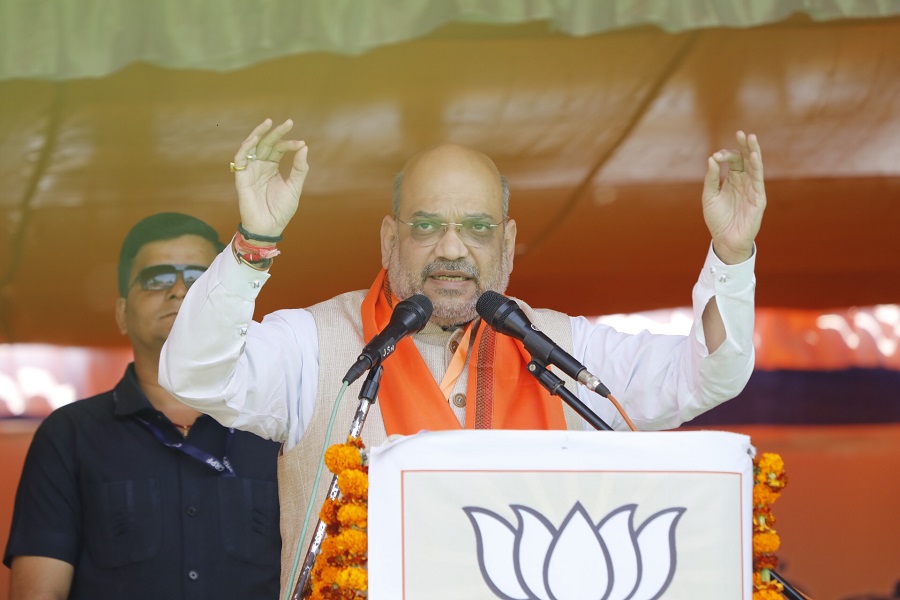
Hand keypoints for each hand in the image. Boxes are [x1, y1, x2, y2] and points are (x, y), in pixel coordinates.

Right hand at [231, 118, 309, 237]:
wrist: (270, 227)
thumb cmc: (281, 210)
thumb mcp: (295, 187)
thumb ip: (299, 168)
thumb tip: (304, 147)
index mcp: (272, 167)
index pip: (279, 148)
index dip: (289, 144)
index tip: (301, 143)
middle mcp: (260, 166)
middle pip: (266, 144)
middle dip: (276, 132)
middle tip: (288, 122)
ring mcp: (250, 170)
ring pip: (251, 146)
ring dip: (259, 134)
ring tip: (268, 123)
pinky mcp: (241, 177)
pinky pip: (240, 158)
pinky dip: (246, 147)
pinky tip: (255, 139)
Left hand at [701, 131, 765, 263]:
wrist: (725, 240)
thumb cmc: (717, 220)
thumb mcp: (709, 197)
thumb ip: (711, 179)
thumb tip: (711, 159)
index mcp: (732, 181)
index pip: (733, 162)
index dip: (725, 156)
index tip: (716, 157)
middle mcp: (743, 182)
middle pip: (746, 160)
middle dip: (744, 146)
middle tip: (741, 133)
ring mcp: (752, 189)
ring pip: (755, 166)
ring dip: (753, 152)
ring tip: (751, 138)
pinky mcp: (758, 198)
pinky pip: (758, 180)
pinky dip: (756, 167)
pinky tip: (753, 156)